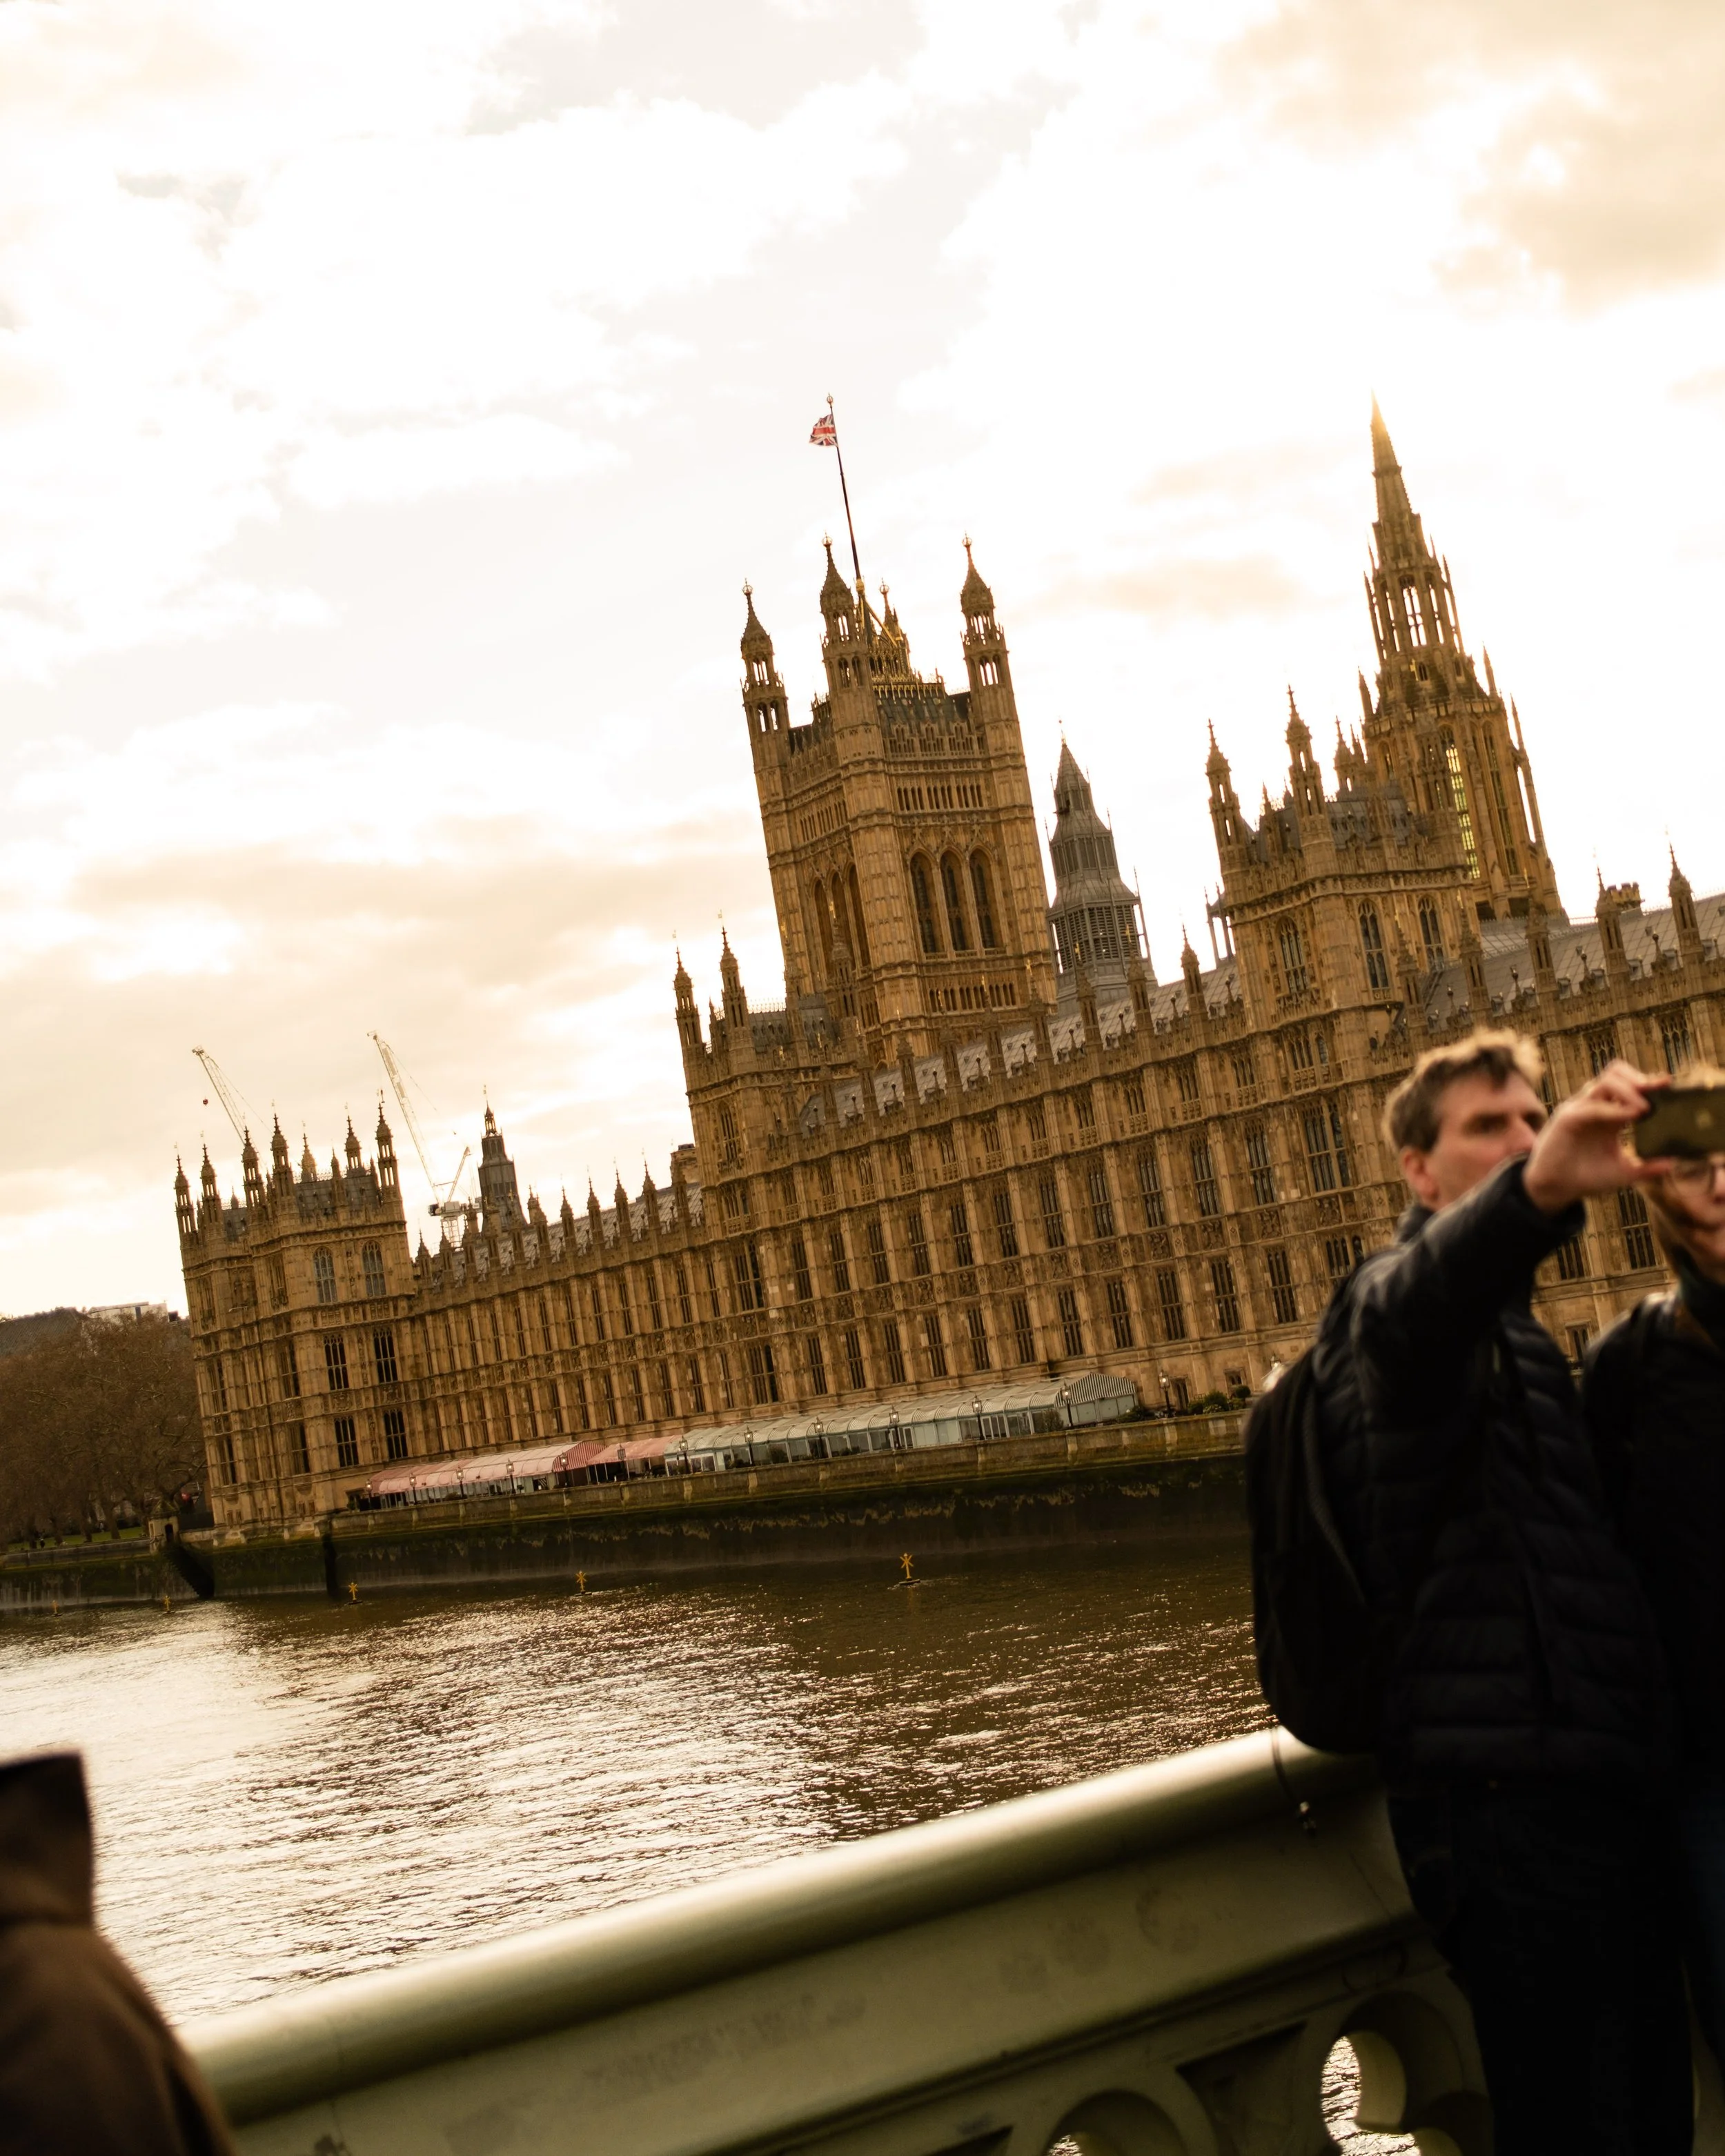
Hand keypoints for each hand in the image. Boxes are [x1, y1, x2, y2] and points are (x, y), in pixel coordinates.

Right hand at [1523, 1060, 1670, 1215]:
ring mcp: (1580, 1110)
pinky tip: (1630, 1116)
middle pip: (1615, 1074)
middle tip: (1657, 1089)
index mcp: (1609, 1115)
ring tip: (1644, 1108)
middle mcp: (1596, 1107)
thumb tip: (1672, 1163)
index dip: (1648, 1082)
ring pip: (1604, 1081)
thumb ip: (1646, 1168)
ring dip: (1628, 1090)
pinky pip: (1591, 1106)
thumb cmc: (1587, 1177)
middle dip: (1638, 1078)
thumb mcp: (1623, 1172)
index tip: (1668, 1084)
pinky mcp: (1567, 1118)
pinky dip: (1612, 1109)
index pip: (1628, 1087)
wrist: (1556, 1189)